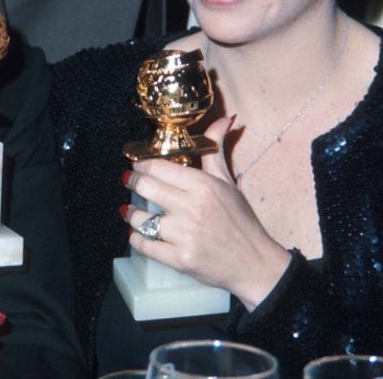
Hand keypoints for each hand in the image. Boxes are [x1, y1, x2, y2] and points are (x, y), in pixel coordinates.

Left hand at [123, 116, 290, 310]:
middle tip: (128, 181)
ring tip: (129, 210)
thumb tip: (226, 119)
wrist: (255, 263)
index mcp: (202, 185)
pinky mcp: (180, 259)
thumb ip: (216, 149)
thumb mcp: (228, 181)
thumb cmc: (240, 221)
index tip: (135, 164)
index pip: (158, 166)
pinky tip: (137, 233)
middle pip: (145, 186)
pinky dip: (135, 238)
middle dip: (130, 181)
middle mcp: (191, 207)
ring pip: (140, 218)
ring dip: (130, 213)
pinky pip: (144, 245)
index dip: (140, 164)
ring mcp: (184, 235)